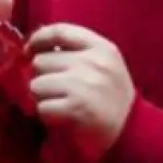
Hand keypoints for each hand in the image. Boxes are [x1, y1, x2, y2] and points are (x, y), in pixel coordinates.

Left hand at [27, 24, 135, 159]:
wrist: (133, 131)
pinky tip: (63, 116)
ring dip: (43, 97)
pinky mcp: (76, 108)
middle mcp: (93, 63)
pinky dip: (47, 115)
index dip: (38, 39)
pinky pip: (42, 107)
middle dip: (42, 77)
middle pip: (41, 61)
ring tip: (61, 103)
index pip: (59, 30)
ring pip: (36, 84)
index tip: (29, 50)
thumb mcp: (103, 63)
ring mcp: (84, 85)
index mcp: (102, 48)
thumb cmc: (111, 95)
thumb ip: (75, 50)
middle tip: (57, 89)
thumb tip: (36, 43)